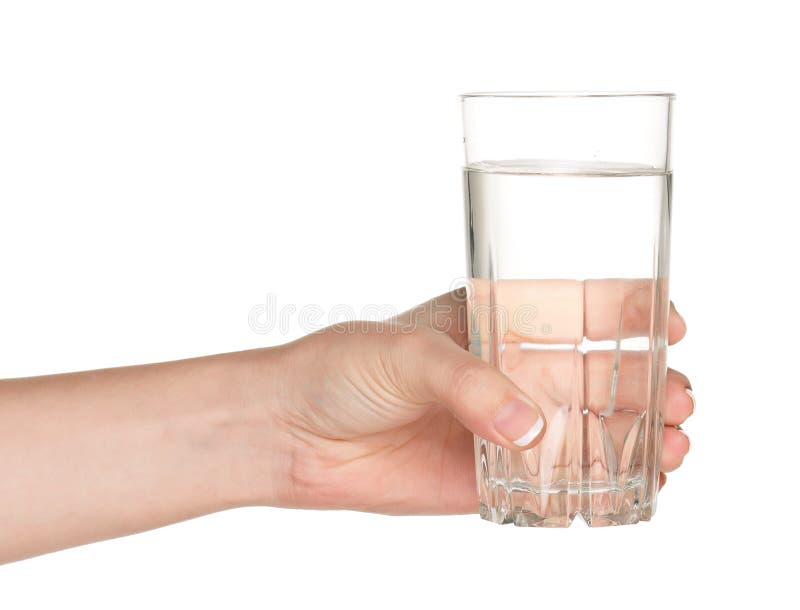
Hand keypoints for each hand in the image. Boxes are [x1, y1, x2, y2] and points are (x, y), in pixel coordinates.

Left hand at [265, 288, 691, 514]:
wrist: (295, 433)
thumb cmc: (341, 369)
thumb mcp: (408, 353)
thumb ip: (469, 383)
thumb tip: (529, 427)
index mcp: (493, 322)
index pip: (574, 309)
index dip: (628, 314)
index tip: (668, 325)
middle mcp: (506, 372)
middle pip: (595, 375)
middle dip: (644, 385)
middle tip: (676, 398)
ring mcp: (501, 427)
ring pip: (585, 431)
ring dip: (635, 438)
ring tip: (671, 447)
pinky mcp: (487, 478)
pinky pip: (552, 485)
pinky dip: (594, 488)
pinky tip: (629, 490)